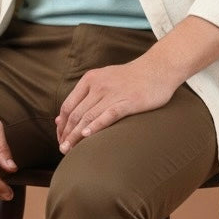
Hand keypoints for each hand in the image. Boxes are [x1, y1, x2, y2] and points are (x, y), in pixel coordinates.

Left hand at [56, 57, 178, 152]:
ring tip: (69, 149)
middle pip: (76, 113)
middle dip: (66, 133)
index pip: (68, 106)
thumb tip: (60, 119)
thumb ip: (82, 97)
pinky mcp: (129, 102)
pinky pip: (108, 115)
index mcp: (89, 80)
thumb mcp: (102, 80)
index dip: (62, 125)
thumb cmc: (130, 79)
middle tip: (62, 149)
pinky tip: (87, 136)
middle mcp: (98, 85)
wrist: (158, 69)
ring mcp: (114, 93)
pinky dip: (96, 126)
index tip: (60, 138)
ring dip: (76, 135)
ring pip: (89, 116)